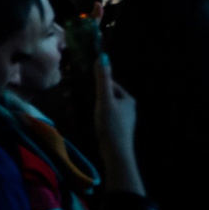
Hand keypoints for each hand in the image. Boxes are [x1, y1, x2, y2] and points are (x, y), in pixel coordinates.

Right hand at [92, 53, 141, 192]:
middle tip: (79, 99)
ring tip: (83, 111)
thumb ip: (103, 79)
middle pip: (108, 95)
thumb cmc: (110, 124)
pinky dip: (99, 117)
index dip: (97, 85)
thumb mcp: (104, 100)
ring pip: (107, 107)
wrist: (116, 152)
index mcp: (128, 99)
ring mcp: (125, 119)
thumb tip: (103, 56)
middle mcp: (129, 108)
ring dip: (95, 107)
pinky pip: (107, 117)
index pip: (110, 84)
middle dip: (94, 96)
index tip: (83, 87)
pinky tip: (92, 123)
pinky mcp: (120, 129)